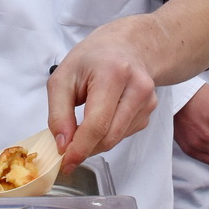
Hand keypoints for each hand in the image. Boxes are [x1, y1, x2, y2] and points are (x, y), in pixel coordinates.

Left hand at [47, 15, 161, 171]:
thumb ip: (58, 113)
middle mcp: (137, 87)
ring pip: (117, 139)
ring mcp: (148, 100)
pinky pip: (124, 134)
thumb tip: (63, 145)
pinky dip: (108, 133)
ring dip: (96, 141)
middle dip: (85, 148)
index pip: (97, 124)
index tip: (65, 162)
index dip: (79, 148)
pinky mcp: (150, 110)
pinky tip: (104, 114)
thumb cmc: (93, 58)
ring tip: (85, 122)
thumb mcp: (63, 77)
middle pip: (109, 137)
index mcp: (113, 73)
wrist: (129, 45)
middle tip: (68, 147)